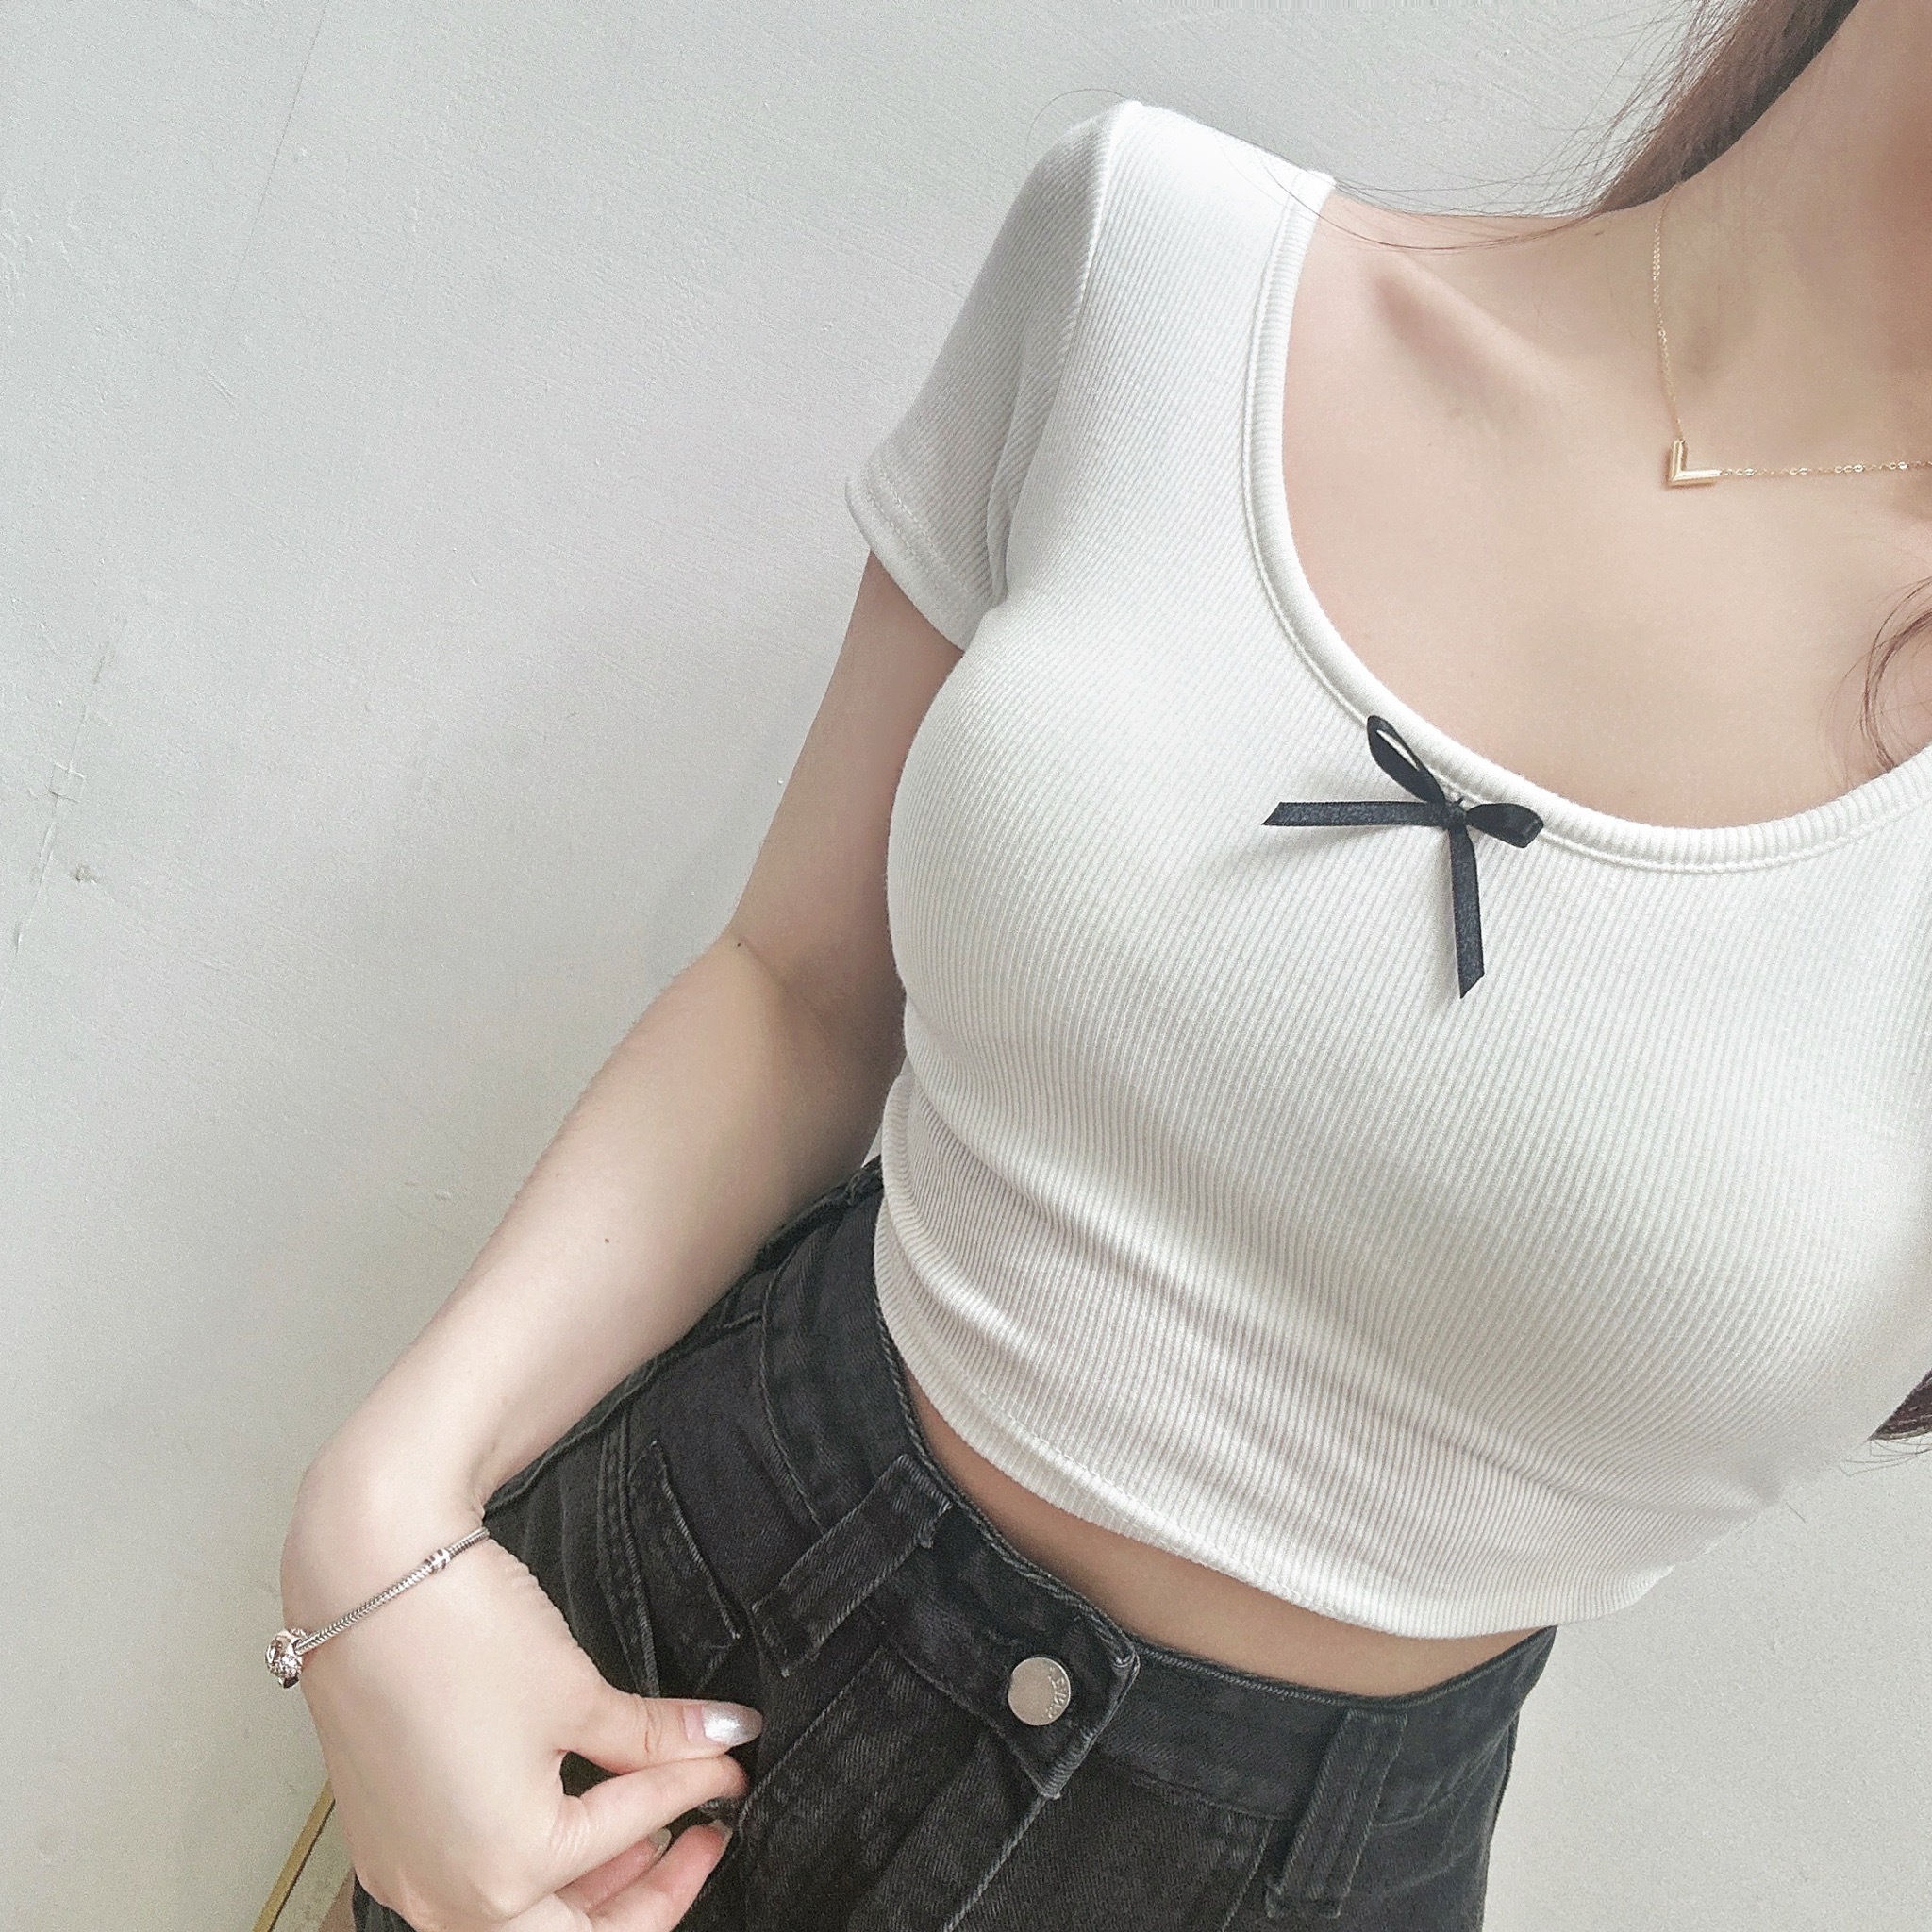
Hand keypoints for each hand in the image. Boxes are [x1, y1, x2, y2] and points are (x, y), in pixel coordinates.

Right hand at [281, 1503, 755, 1930]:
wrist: (364, 1575)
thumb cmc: (459, 1636)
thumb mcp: (577, 1694)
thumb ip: (656, 1736)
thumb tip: (725, 1737)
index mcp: (500, 1872)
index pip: (627, 1835)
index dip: (692, 1792)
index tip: (728, 1766)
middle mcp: (441, 1894)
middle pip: (569, 1931)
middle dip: (646, 1896)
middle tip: (701, 1841)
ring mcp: (404, 1869)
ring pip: (515, 1916)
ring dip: (587, 1887)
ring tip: (648, 1833)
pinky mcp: (385, 1835)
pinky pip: (469, 1878)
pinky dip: (527, 1864)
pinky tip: (568, 1816)